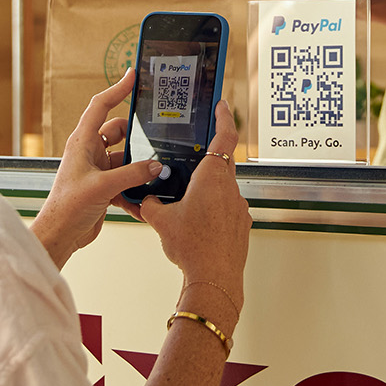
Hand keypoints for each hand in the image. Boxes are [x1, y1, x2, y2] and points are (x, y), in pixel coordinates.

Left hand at [31, 69, 162, 267]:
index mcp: (82, 142)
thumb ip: (132, 173)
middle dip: (137, 136)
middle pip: (119, 132)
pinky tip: (145, 197)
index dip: (117, 89)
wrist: (60, 236)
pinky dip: (136, 186)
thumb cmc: (67, 207)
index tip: (133, 76)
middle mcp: (89, 152)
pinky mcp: (105, 186)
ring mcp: (98, 169)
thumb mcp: (102, 186)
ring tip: (155, 171)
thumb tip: (156, 165)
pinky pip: (127, 179)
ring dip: (139, 165)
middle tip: (156, 138)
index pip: (101, 106)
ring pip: (126, 157)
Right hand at [137, 98, 250, 328]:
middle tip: (194, 156)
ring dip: (209, 189)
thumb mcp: (161, 222)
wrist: (214, 280)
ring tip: (188, 201)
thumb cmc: (193, 248)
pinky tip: (199, 224)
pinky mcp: (242, 225)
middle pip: (224, 162)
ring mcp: (239, 207)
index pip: (225, 137)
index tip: (222, 105)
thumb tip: (144, 202)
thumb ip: (150, 205)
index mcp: (212, 178)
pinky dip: (214, 209)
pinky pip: (228, 208)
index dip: (224, 118)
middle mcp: (230, 188)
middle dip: (209, 158)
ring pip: (224, 187)